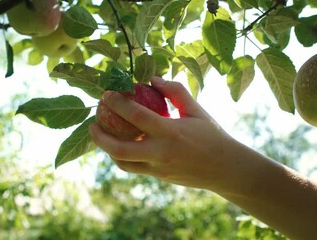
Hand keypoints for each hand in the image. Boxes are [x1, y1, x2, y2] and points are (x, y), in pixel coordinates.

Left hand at [89, 77, 236, 189]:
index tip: (106, 95)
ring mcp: (157, 168)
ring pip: (122, 162)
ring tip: (102, 136)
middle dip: (99, 136)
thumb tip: (153, 79)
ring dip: (107, 149)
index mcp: (170, 131)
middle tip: (92, 123)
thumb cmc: (211, 135)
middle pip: (119, 147)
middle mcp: (160, 152)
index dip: (117, 103)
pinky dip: (122, 157)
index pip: (135, 115)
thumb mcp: (196, 110)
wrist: (224, 168)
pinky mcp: (158, 177)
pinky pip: (133, 168)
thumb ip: (175, 91)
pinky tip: (120, 146)